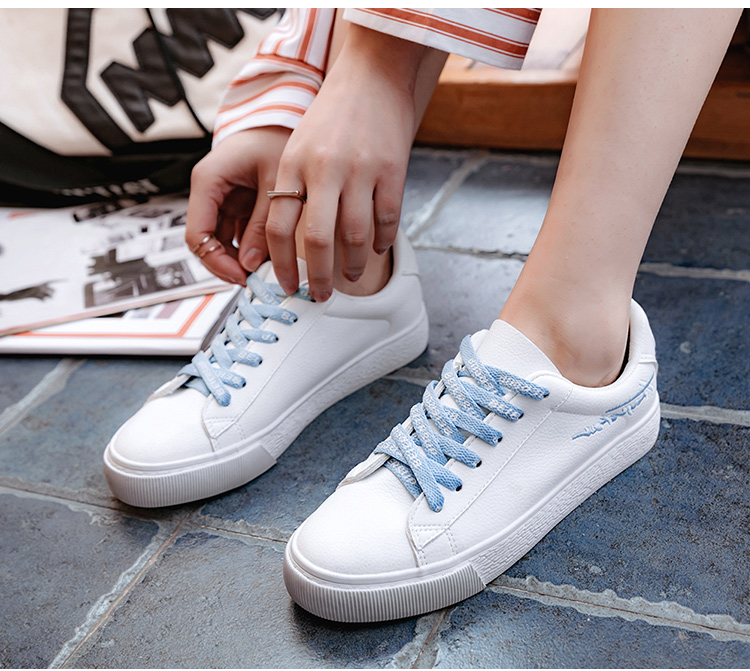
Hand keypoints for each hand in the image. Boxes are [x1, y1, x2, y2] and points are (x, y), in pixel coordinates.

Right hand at [186, 126, 291, 284]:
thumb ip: (261, 225)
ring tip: (268, 270)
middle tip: (257, 280)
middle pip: (206, 242)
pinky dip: (249, 247)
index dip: (216, 262)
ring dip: (240, 258)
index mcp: (208, 181)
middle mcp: (207, 191)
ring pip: (221, 241)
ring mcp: (220, 198)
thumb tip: (250, 265)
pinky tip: (270, 256)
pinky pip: (235, 233)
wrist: (284, 116)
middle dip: (228, 264)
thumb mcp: (274, 185)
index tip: (242, 277)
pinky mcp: (234, 202)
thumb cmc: (277, 138)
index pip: (198, 235)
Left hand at [265, 27, 429, 300]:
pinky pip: (387, 219)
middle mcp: (324, 168)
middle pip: (317, 240)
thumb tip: (293, 247)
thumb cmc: (331, 118)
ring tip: (350, 277)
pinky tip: (377, 249)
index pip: (279, 227)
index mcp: (294, 164)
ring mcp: (361, 169)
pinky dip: (381, 241)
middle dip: (317, 278)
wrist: (373, 76)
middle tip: (320, 296)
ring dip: (353, 265)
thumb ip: (294, 190)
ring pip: (355, 236)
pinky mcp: (392, 169)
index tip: (288, 286)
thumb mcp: (299, 147)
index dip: (282, 265)